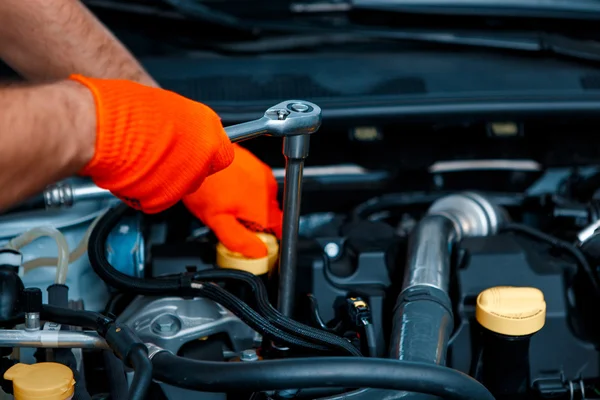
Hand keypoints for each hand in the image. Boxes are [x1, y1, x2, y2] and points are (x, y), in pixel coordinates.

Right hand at [72, 75, 233, 213]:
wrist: (96, 127)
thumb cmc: (122, 108)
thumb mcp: (167, 104)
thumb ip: (186, 123)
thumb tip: (187, 130)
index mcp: (207, 130)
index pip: (223, 152)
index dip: (205, 152)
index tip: (195, 150)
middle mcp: (201, 159)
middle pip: (201, 171)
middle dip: (185, 165)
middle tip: (162, 153)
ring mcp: (183, 182)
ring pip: (181, 186)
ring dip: (166, 178)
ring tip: (141, 159)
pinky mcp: (161, 200)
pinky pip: (159, 198)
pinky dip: (148, 189)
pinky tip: (133, 171)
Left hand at [183, 145, 282, 257]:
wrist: (194, 153)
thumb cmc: (205, 184)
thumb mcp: (218, 222)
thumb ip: (240, 241)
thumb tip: (258, 252)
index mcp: (264, 206)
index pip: (280, 227)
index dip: (272, 237)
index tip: (262, 241)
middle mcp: (268, 188)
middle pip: (269, 212)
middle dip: (256, 219)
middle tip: (234, 222)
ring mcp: (262, 172)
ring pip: (262, 195)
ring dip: (250, 202)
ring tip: (226, 201)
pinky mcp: (254, 161)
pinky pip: (255, 181)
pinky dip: (245, 187)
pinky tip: (226, 187)